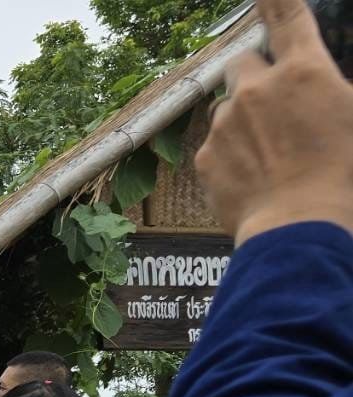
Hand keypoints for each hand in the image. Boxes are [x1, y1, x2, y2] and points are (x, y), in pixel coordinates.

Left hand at [199, 0, 352, 244]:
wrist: (299, 227)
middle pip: (243, 61)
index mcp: (303, 73)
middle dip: (255, 74)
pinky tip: (256, 175)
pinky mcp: (206, 155)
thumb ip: (335, 92)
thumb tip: (322, 87)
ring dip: (244, 118)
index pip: (287, 17)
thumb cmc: (344, 174)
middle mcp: (257, 89)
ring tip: (271, 153)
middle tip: (275, 104)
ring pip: (229, 106)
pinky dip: (231, 153)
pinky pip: (216, 143)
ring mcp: (226, 122)